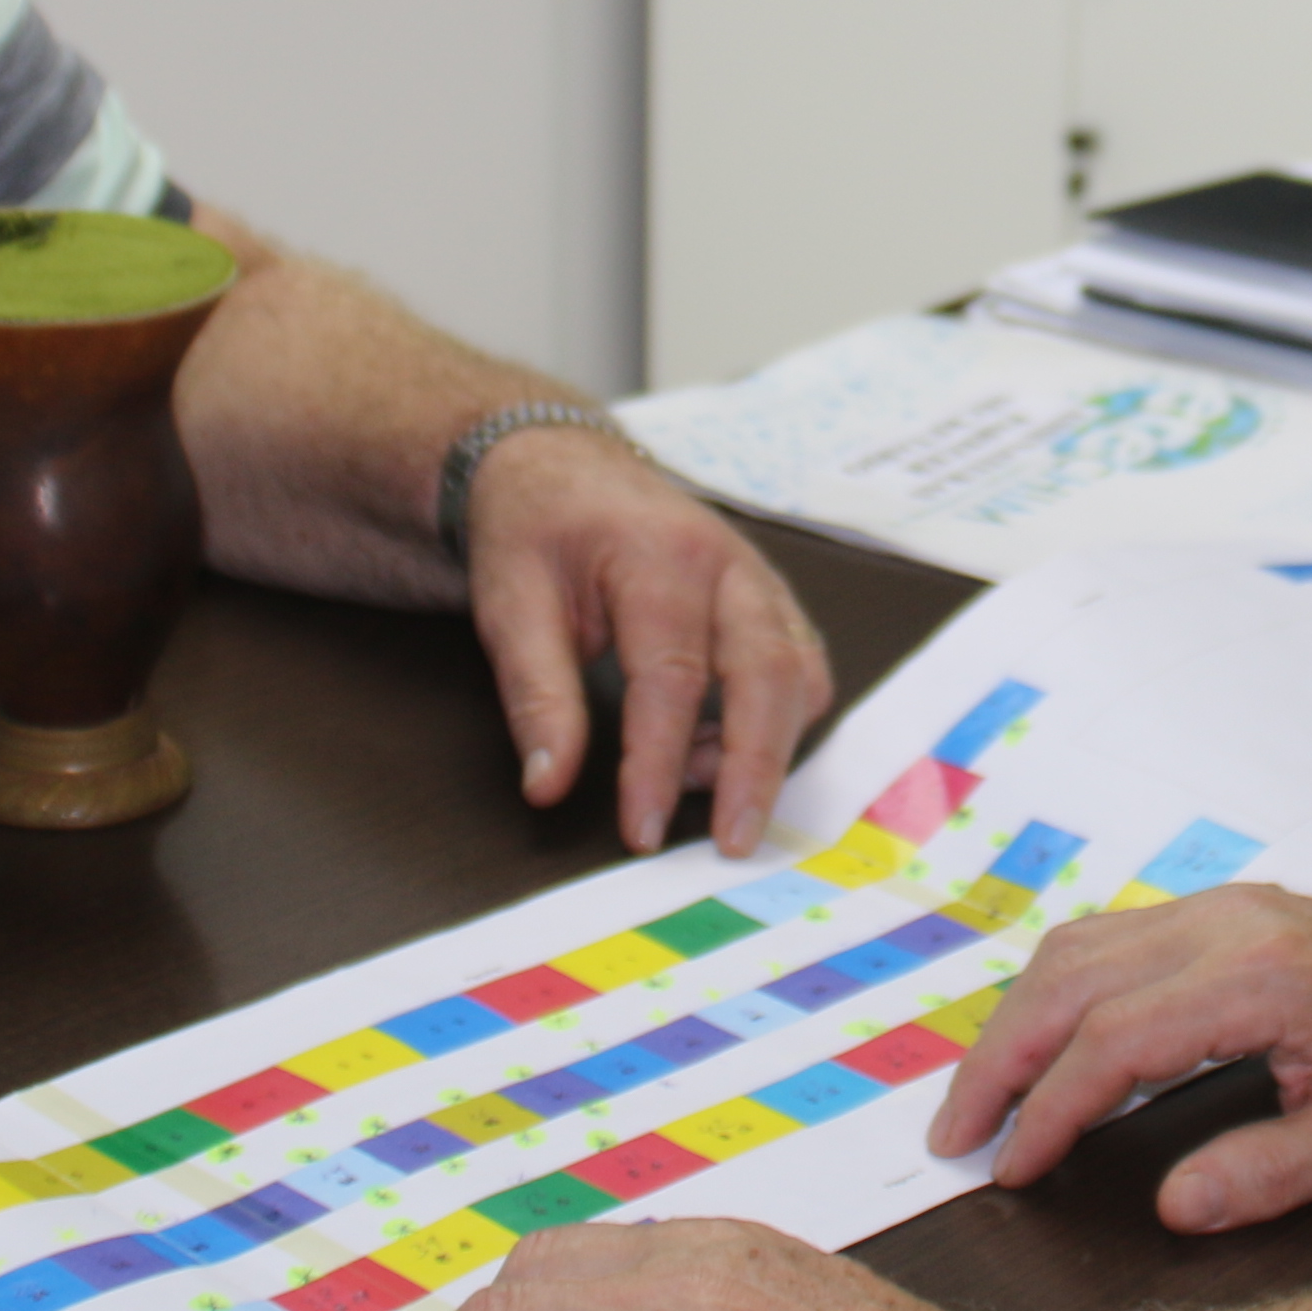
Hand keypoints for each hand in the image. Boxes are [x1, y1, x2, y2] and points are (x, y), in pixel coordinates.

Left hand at [460, 429, 835, 854]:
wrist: (559, 467)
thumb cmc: (534, 532)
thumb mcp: (509, 607)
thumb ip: (535, 697)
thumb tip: (549, 786)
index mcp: (660, 556)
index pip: (673, 679)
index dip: (658, 764)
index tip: (640, 832)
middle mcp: (729, 565)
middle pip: (771, 676)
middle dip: (756, 769)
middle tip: (732, 843)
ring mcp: (759, 580)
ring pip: (802, 674)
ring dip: (767, 745)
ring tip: (699, 787)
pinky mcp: (768, 601)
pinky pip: (800, 669)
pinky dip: (773, 721)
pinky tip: (712, 747)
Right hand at [935, 884, 1311, 1231]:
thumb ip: (1271, 1173)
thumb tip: (1175, 1208)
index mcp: (1262, 980)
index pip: (1114, 1042)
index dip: (1049, 1111)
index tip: (1011, 1168)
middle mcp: (1226, 928)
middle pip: (1068, 981)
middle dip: (997, 1062)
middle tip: (955, 1137)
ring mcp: (1219, 911)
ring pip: (1076, 949)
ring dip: (1016, 1023)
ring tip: (984, 1101)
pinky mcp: (1219, 914)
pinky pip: (1108, 941)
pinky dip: (1056, 996)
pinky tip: (1047, 1050)